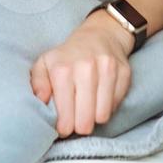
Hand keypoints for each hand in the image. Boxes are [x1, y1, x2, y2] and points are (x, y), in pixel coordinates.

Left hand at [30, 13, 132, 136]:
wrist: (100, 34)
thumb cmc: (68, 55)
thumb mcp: (45, 64)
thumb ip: (38, 83)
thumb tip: (41, 100)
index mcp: (62, 69)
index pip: (66, 114)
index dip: (64, 127)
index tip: (64, 128)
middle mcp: (86, 68)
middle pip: (86, 120)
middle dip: (80, 127)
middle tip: (77, 123)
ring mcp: (107, 69)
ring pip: (103, 115)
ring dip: (95, 118)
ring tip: (89, 110)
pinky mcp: (124, 73)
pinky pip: (116, 105)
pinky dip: (108, 106)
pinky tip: (101, 98)